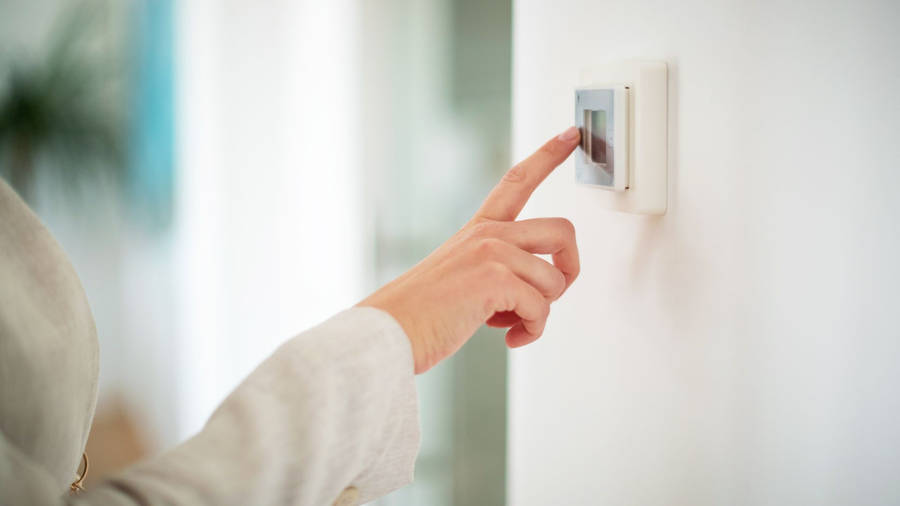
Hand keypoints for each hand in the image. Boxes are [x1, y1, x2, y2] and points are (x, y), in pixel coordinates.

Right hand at [359, 126, 581, 372]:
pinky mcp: (495, 279)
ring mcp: (491, 253)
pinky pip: (541, 308)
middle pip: (563, 230)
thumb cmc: (422, 314)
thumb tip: (537, 292)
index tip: (571, 133)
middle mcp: (488, 234)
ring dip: (540, 312)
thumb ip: (498, 270)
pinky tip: (510, 337)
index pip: (517, 180)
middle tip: (550, 294)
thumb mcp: (461, 276)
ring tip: (510, 323)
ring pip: (555, 279)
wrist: (388, 333)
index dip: (548, 155)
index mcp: (479, 229)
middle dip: (570, 268)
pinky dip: (533, 330)